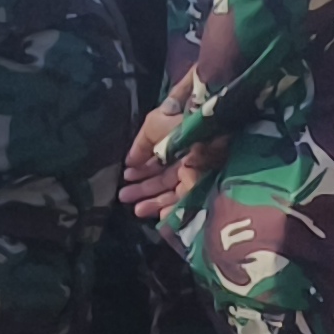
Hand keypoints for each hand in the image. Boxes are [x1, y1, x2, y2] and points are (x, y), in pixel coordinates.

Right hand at [118, 103, 215, 222]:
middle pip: (164, 181)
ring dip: (155, 203)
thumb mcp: (152, 127)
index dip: (141, 173)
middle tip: (123, 197)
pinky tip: (159, 215)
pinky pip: (190, 201)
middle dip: (144, 190)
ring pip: (175, 193)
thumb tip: (129, 161)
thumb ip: (141, 146)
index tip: (126, 179)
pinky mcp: (209, 185)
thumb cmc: (178, 118)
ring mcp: (199, 173)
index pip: (157, 165)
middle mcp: (188, 160)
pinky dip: (175, 209)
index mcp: (175, 146)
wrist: (205, 119)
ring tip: (137, 210)